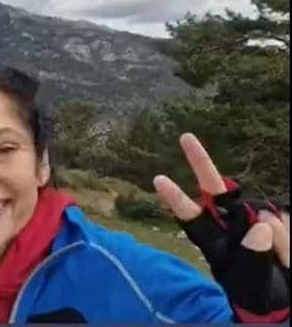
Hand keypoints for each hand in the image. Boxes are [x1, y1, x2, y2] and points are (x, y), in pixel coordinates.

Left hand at [154, 133, 288, 322]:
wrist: (282, 300)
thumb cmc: (258, 295)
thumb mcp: (254, 286)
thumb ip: (255, 259)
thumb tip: (262, 226)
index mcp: (213, 242)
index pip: (191, 217)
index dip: (176, 199)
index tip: (158, 179)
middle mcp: (228, 224)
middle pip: (213, 189)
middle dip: (200, 163)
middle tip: (185, 137)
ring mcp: (252, 219)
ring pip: (265, 213)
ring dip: (279, 238)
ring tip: (280, 264)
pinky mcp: (276, 219)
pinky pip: (285, 221)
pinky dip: (289, 240)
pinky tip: (286, 255)